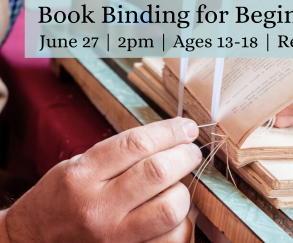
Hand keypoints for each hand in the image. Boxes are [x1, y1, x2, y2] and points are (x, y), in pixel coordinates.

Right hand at [1, 118, 200, 242]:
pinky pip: (172, 238)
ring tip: (176, 186)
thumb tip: (170, 138)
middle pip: (157, 173)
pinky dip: (181, 223)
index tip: (187, 128)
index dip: (169, 131)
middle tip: (190, 152)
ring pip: (170, 208)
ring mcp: (114, 237)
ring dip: (183, 192)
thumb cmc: (62, 199)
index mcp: (83, 176)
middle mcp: (98, 207)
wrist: (34, 241)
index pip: (136, 144)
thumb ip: (120, 153)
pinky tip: (172, 213)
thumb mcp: (78, 166)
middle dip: (184, 156)